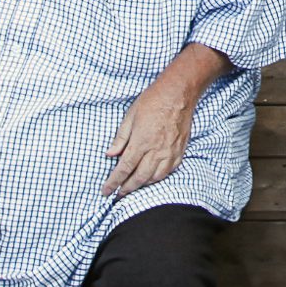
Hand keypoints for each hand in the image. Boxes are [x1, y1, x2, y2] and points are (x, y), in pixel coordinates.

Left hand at [104, 66, 198, 196]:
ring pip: (154, 178)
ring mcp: (170, 152)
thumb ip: (120, 138)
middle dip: (126, 188)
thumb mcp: (130, 116)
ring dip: (142, 185)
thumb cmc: (153, 101)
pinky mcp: (180, 151)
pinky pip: (168, 171)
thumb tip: (110, 155)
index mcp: (141, 142)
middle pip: (139, 178)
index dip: (113, 182)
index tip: (105, 191)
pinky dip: (157, 178)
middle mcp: (156, 151)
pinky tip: (151, 177)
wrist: (179, 93)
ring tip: (132, 186)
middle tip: (118, 193)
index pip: (124, 169)